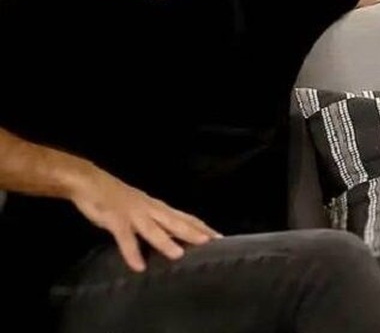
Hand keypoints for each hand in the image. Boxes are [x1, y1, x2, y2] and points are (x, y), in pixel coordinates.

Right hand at [69, 167, 220, 271]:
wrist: (90, 181)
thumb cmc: (117, 197)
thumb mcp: (142, 207)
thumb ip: (157, 220)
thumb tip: (173, 236)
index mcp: (157, 207)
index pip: (184, 217)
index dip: (202, 226)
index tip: (220, 237)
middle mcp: (150, 209)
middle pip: (175, 221)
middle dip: (193, 232)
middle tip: (211, 242)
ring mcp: (133, 214)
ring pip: (152, 229)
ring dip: (165, 242)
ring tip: (178, 254)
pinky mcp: (115, 220)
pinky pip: (124, 238)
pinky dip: (131, 252)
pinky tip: (138, 266)